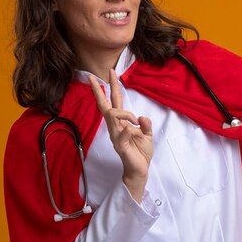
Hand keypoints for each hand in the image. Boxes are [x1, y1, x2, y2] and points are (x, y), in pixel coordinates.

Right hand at [89, 69, 152, 201]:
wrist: (140, 169)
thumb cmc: (141, 151)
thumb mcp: (148, 134)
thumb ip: (145, 123)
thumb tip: (142, 116)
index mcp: (121, 122)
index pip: (114, 101)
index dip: (112, 87)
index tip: (110, 72)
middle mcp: (115, 127)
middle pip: (105, 106)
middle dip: (99, 91)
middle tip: (93, 77)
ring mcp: (116, 136)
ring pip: (112, 116)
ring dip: (125, 113)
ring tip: (136, 120)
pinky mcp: (121, 146)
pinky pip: (121, 134)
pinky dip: (125, 129)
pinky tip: (131, 127)